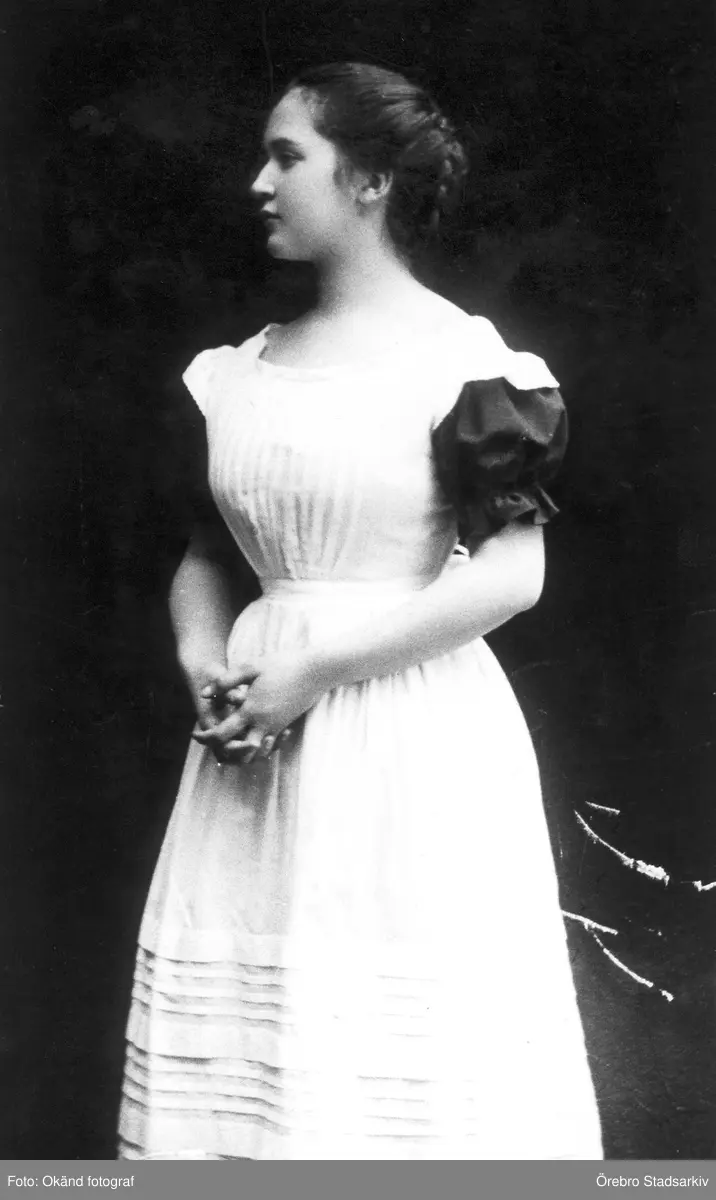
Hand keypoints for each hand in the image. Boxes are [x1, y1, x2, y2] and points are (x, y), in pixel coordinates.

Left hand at [192, 652, 323, 764]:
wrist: (315, 672)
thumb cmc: (282, 665)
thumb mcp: (250, 667)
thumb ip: (226, 681)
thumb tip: (204, 694)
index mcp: (251, 710)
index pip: (222, 734)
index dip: (206, 737)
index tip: (195, 735)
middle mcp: (263, 724)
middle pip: (238, 751)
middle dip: (222, 750)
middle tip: (211, 743)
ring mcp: (276, 727)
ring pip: (255, 753)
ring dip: (240, 752)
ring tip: (228, 743)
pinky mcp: (284, 726)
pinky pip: (267, 746)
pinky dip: (255, 747)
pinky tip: (247, 736)